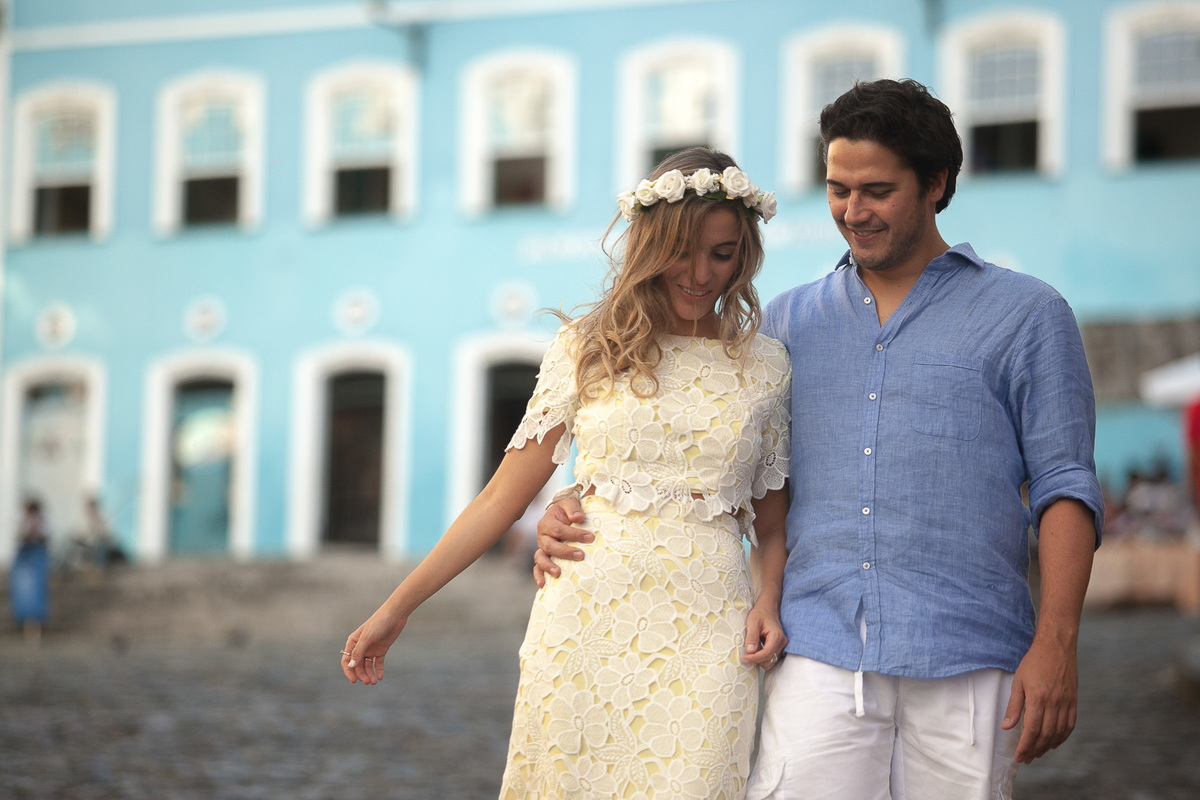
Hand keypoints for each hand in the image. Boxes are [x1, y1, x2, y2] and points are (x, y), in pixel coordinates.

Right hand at [341, 606, 406, 685]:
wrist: (395, 615)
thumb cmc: (379, 623)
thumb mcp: (367, 637)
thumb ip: (359, 652)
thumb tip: (351, 666)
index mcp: (353, 642)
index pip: (347, 660)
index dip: (349, 671)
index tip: (354, 681)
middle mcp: (361, 647)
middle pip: (358, 665)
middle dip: (361, 675)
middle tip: (368, 682)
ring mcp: (371, 649)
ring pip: (367, 666)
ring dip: (369, 674)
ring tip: (373, 682)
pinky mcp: (381, 650)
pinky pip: (378, 663)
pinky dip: (378, 670)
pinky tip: (380, 677)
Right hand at [531, 495, 592, 586]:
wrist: (562, 515)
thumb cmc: (568, 510)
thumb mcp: (570, 503)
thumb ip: (573, 508)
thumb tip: (578, 518)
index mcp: (547, 523)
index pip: (559, 530)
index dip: (574, 534)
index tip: (590, 537)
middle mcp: (542, 536)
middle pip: (550, 546)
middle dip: (565, 552)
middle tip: (581, 555)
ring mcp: (542, 548)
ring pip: (540, 558)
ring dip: (548, 566)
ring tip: (558, 573)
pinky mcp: (544, 557)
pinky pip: (537, 568)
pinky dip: (538, 576)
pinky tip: (543, 585)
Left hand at [740, 600, 787, 670]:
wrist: (768, 609)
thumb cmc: (760, 614)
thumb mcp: (753, 622)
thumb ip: (752, 636)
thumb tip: (750, 651)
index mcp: (776, 636)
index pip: (766, 654)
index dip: (754, 659)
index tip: (743, 659)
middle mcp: (782, 643)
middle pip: (769, 661)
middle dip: (757, 659)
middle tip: (746, 652)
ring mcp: (782, 646)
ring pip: (770, 662)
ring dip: (760, 659)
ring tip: (752, 648)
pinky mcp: (779, 648)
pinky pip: (771, 658)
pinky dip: (762, 657)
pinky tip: (756, 649)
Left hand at [1002, 634, 1077, 762]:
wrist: (1056, 647)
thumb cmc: (1034, 662)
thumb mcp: (1018, 681)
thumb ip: (1014, 706)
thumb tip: (1007, 727)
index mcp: (1039, 698)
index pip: (1032, 730)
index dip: (1025, 746)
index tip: (1019, 756)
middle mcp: (1055, 703)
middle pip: (1046, 735)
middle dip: (1035, 750)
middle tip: (1026, 758)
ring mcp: (1066, 703)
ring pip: (1058, 733)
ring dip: (1048, 746)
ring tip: (1037, 753)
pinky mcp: (1074, 701)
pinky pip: (1070, 725)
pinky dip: (1062, 737)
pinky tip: (1054, 743)